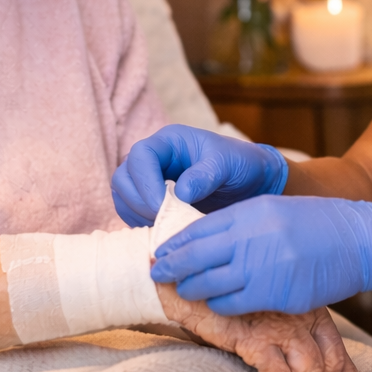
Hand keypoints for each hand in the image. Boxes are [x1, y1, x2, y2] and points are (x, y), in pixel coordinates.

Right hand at [112, 126, 287, 226]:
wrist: (249, 183)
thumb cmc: (240, 165)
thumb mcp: (228, 165)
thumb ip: (207, 175)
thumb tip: (181, 192)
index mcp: (169, 141)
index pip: (140, 156)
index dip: (146, 182)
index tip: (164, 205)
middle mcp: (154, 158)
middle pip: (123, 177)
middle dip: (139, 202)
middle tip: (164, 219)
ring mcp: (148, 179)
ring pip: (122, 196)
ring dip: (137, 215)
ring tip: (165, 226)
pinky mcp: (149, 199)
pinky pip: (130, 212)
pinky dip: (141, 223)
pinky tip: (164, 230)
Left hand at [152, 195, 371, 316]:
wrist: (360, 241)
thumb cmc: (317, 224)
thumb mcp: (275, 211)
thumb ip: (240, 222)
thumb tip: (203, 237)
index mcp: (250, 212)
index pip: (198, 229)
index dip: (174, 243)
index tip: (159, 251)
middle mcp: (251, 238)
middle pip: (195, 256)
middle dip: (170, 268)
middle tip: (156, 275)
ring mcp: (262, 267)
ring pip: (208, 283)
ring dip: (191, 289)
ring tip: (182, 292)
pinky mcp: (275, 294)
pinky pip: (232, 304)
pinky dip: (219, 306)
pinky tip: (216, 305)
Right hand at [158, 283, 357, 371]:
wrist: (191, 283)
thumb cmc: (232, 299)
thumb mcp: (269, 308)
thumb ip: (291, 326)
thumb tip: (308, 361)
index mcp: (307, 307)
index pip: (337, 345)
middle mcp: (298, 315)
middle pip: (329, 360)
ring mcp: (277, 326)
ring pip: (309, 368)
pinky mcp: (253, 337)